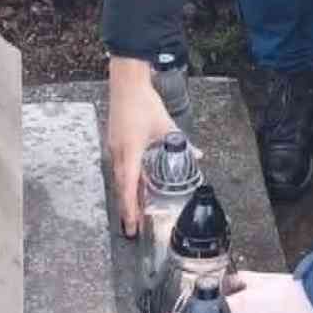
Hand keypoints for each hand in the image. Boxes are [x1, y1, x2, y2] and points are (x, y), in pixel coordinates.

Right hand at [105, 56, 176, 235]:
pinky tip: (133, 186)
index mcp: (130, 151)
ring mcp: (114, 148)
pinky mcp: (114, 143)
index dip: (130, 207)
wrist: (126, 83)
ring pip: (120, 178)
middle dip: (127, 210)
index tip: (132, 224)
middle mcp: (118, 153)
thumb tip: (198, 155)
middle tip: (132, 229)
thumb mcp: (166, 125)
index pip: (129, 186)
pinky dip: (126, 181)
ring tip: (133, 214)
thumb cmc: (143, 103)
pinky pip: (120, 168)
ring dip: (126, 196)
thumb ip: (182, 143)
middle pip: (122, 187)